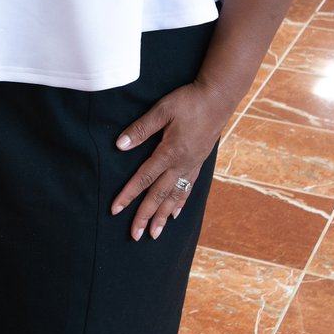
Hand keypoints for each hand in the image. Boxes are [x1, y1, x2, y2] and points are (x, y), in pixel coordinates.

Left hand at [110, 80, 231, 241]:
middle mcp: (181, 164)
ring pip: (175, 197)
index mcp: (170, 152)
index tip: (115, 210)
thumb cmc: (189, 101)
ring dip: (162, 216)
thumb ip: (141, 129)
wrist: (218, 98)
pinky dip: (180, 203)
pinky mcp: (198, 163)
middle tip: (134, 236)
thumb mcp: (162, 110)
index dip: (128, 195)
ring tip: (154, 234)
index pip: (144, 178)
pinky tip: (174, 214)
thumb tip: (120, 145)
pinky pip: (188, 189)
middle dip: (145, 216)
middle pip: (159, 195)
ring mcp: (192, 166)